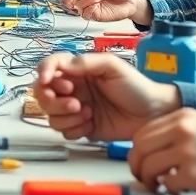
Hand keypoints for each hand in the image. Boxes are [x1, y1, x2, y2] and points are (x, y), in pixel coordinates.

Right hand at [33, 52, 180, 141]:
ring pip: (50, 115)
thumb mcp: (113, 66)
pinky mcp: (81, 128)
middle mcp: (73, 89)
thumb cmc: (136, 87)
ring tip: (88, 112)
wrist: (152, 114)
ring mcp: (75, 110)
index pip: (50, 67)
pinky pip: (64, 131)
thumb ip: (86, 62)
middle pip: (43, 94)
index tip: (46, 79)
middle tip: (73, 101)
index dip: (43, 72)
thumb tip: (62, 66)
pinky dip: (74, 129)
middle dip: (53, 100)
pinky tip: (91, 123)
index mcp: (78, 71)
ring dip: (65, 115)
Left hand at [128, 108, 195, 194]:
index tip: (141, 161)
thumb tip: (154, 148)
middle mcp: (182, 131)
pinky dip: (169, 191)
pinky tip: (179, 191)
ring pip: (148, 167)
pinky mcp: (194, 175)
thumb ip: (179, 131)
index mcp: (183, 116)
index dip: (137, 150)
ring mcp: (187, 152)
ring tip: (160, 186)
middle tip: (143, 177)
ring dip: (149, 181)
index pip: (143, 132)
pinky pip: (167, 184)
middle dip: (136, 166)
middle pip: (139, 149)